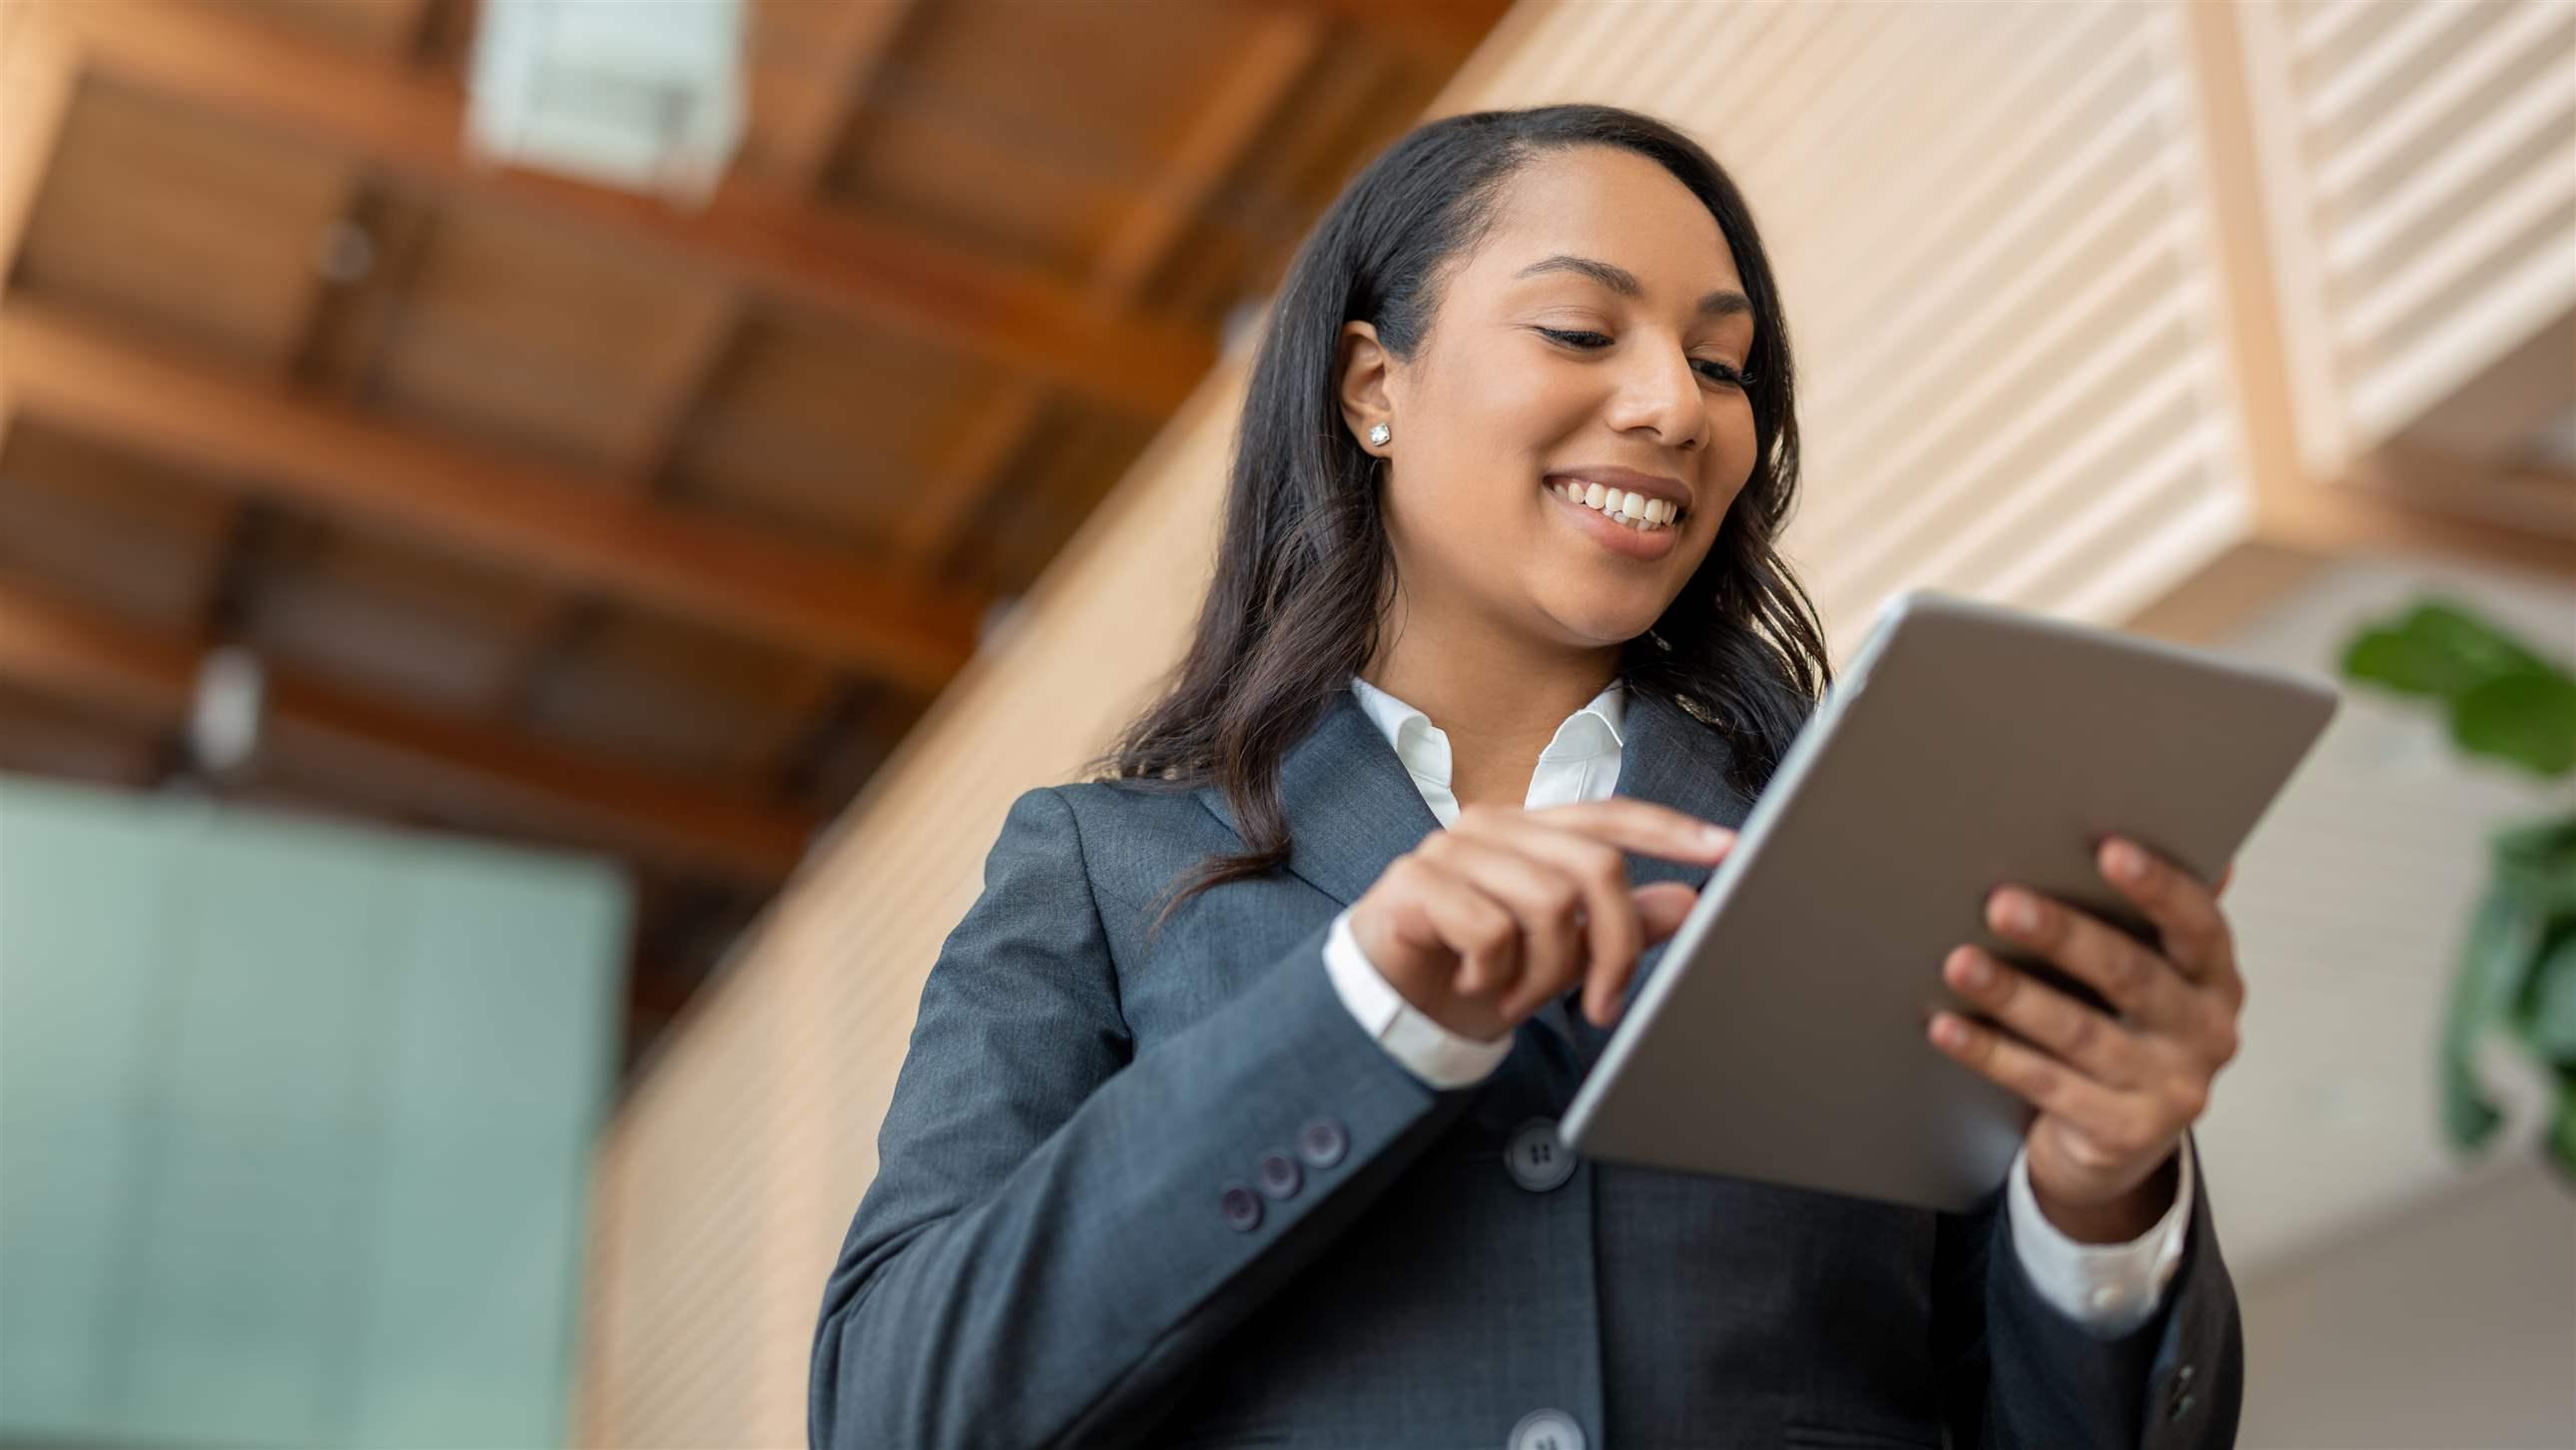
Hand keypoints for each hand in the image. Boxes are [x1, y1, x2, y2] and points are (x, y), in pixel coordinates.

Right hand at [1349, 799, 1736, 1042]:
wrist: (1387, 1005)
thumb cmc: (1475, 970)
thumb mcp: (1560, 956)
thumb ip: (1617, 924)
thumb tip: (1689, 902)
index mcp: (1531, 830)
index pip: (1611, 817)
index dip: (1671, 831)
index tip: (1727, 849)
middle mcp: (1493, 826)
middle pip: (1595, 867)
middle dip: (1614, 949)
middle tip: (1603, 1007)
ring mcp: (1450, 849)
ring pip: (1549, 905)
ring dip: (1545, 976)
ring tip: (1517, 998)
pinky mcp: (1414, 883)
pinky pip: (1491, 931)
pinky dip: (1494, 977)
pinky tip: (1473, 984)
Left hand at [1925, 836, 2243, 1238]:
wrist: (2119, 1136)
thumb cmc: (2123, 1024)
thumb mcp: (2147, 972)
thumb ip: (2141, 915)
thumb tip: (2132, 822)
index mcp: (2214, 977)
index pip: (2199, 924)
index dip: (2159, 887)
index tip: (2108, 849)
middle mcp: (2206, 1032)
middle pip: (2132, 977)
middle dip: (2066, 938)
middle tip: (2002, 904)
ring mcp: (2170, 1089)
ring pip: (2081, 1035)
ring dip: (2015, 996)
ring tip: (1960, 964)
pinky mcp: (2124, 1133)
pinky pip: (2045, 1085)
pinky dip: (1991, 1053)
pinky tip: (1946, 1027)